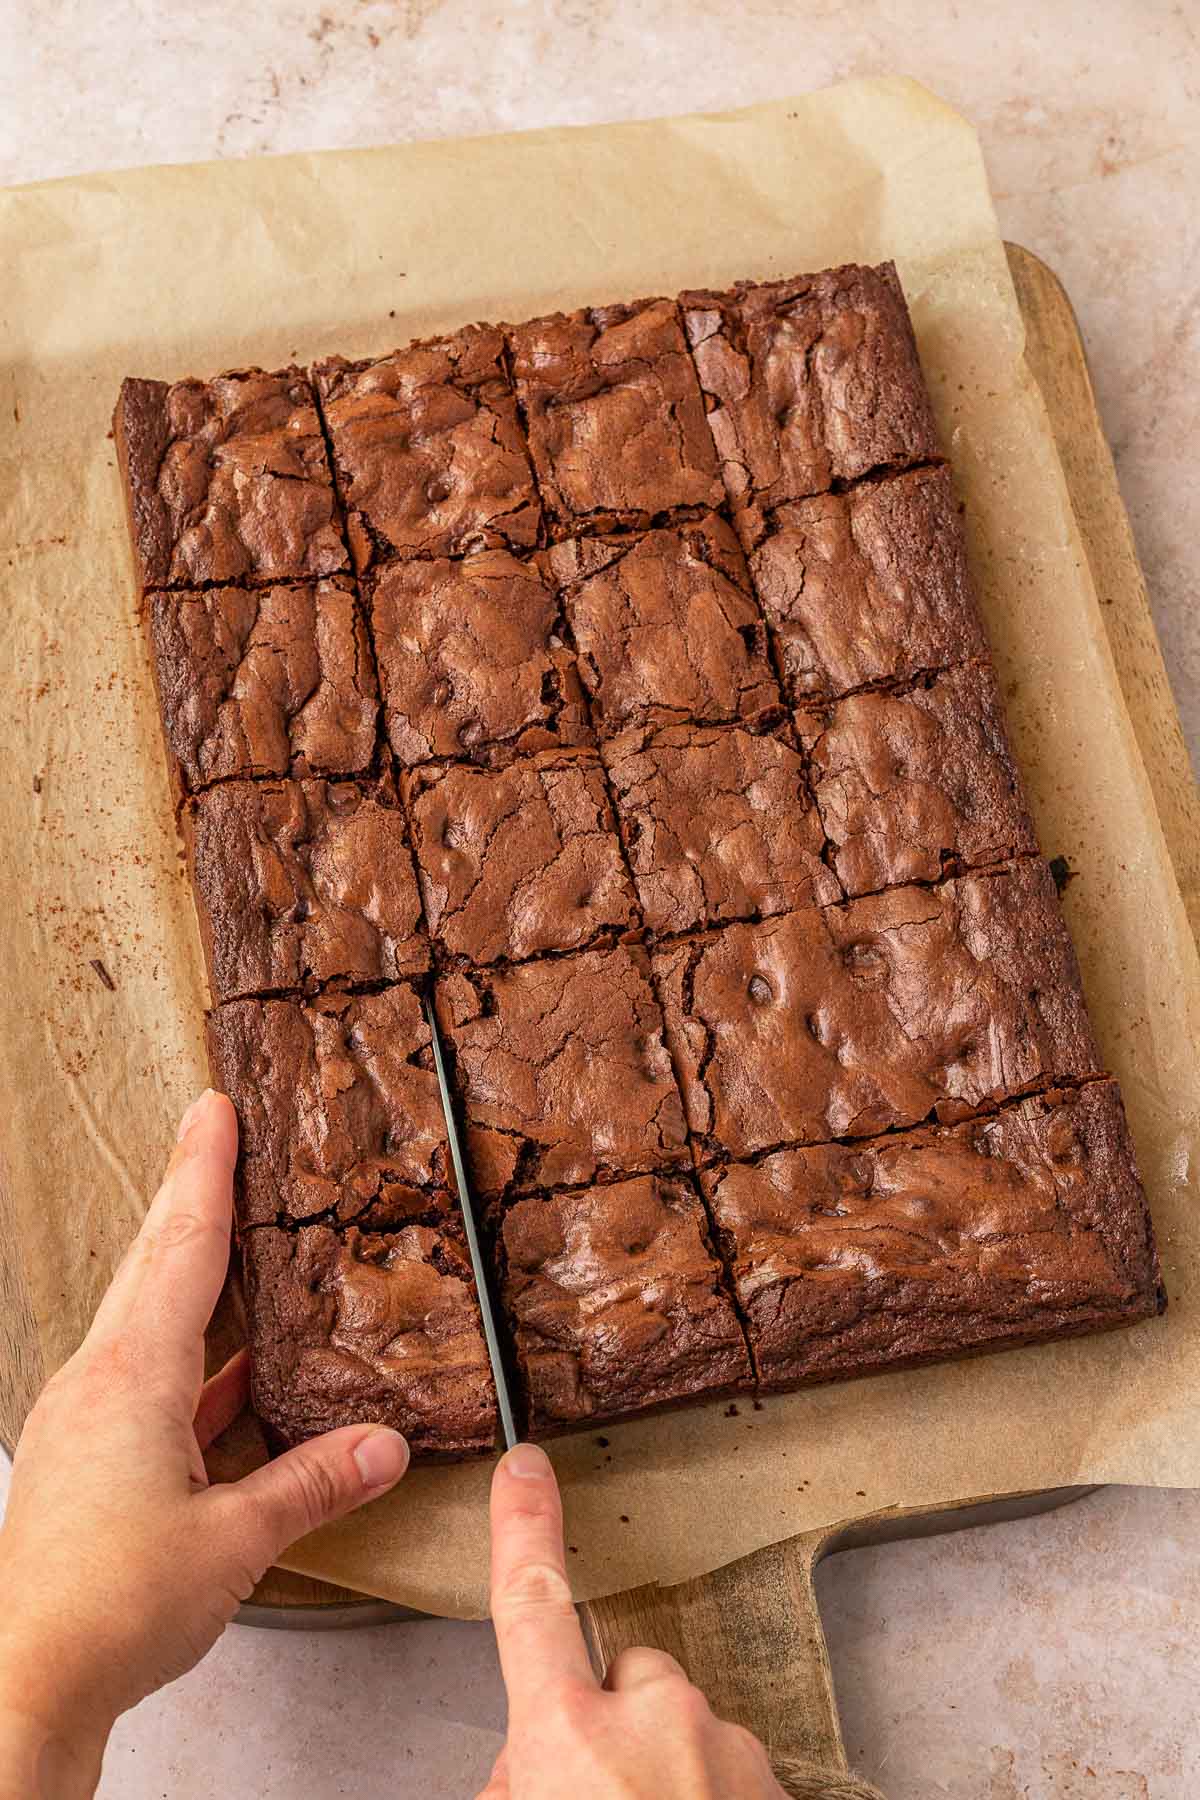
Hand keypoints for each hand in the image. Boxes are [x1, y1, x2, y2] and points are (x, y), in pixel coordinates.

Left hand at [0, 1089, 409, 1798]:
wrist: (22, 1680)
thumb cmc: (108, 1608)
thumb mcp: (234, 1540)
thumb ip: (314, 1484)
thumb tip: (382, 1447)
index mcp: (134, 1377)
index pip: (181, 1249)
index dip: (204, 1173)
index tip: (214, 1110)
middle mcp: (99, 1381)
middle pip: (153, 1263)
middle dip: (189, 1194)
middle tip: (214, 1135)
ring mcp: (85, 1420)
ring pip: (145, 1319)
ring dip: (187, 1270)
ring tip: (233, 1238)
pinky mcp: (83, 1459)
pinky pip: (144, 1378)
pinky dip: (190, 1359)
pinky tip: (230, 1374)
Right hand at [482, 1442, 787, 1799]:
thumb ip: (512, 1779)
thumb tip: (527, 1762)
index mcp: (572, 1736)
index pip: (532, 1602)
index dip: (522, 1526)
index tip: (525, 1466)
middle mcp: (657, 1722)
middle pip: (628, 1673)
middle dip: (611, 1723)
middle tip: (593, 1795)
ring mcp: (728, 1749)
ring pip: (684, 1723)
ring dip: (666, 1766)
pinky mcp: (778, 1783)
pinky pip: (730, 1765)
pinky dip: (711, 1792)